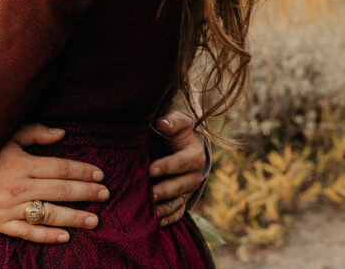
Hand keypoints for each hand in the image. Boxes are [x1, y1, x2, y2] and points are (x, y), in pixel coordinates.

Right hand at [0, 124, 107, 243]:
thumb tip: (62, 134)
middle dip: (87, 193)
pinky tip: (66, 236)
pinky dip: (48, 236)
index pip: (61, 167)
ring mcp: (10, 208)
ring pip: (50, 215)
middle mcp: (19, 186)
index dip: (83, 171)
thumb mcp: (5, 137)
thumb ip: (34, 133)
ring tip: (95, 219)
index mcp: (21, 163)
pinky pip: (28, 233)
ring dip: (76, 217)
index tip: (100, 173)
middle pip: (61, 191)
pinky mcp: (0, 223)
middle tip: (106, 194)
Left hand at [149, 111, 206, 225]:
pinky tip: (154, 223)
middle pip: (181, 186)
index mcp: (195, 155)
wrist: (179, 145)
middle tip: (149, 194)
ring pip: (179, 202)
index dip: (167, 166)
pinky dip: (167, 219)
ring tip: (149, 212)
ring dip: (164, 208)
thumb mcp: (177, 122)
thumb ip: (171, 121)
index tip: (151, 169)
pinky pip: (177, 213)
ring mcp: (188, 190)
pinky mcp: (182, 200)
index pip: (182, 162)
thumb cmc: (175, 131)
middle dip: (165, 190)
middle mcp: (195, 176)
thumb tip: (162, 123)